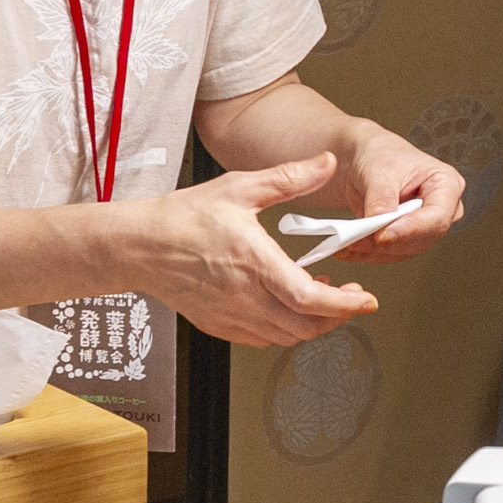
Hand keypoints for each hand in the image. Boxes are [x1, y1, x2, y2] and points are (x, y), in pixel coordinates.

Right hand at [122, 152, 379, 347]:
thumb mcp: (240, 188)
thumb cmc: (183, 217)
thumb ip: (289, 178)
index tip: (365, 298)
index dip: (344, 304)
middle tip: (350, 295)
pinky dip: (286, 328)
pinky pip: (264, 339)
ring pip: (288, 337)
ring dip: (313, 322)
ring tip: (321, 294)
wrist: (138, 246)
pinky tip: (288, 304)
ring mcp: (231, 315)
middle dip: (338, 315)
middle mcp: (244, 296)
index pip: (309, 299)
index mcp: (253, 262)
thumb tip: (325, 163)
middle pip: (306, 327)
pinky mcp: (220, 325)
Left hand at [302, 123, 465, 264]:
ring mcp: (426, 226)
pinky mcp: (408, 238)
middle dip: (388, 242)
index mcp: (446, 185)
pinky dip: (368, 253)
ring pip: (405, 250)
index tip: (382, 234)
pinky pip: (391, 253)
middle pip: (422, 238)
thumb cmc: (382, 155)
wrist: (367, 160)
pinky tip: (349, 249)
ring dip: (374, 251)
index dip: (411, 228)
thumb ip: (381, 198)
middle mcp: (443, 209)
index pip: (437, 216)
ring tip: (348, 244)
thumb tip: (379, 224)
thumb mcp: (380, 170)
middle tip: (357, 240)